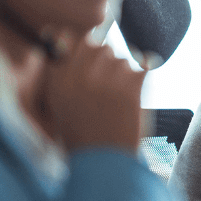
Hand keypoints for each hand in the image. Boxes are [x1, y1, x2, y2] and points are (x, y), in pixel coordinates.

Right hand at [41, 38, 146, 152]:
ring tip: (116, 102)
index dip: (81, 46)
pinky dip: (141, 81)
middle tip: (105, 88)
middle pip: (98, 45)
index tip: (87, 59)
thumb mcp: (57, 105)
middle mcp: (81, 71)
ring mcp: (108, 75)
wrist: (104, 164)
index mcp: (58, 77)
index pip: (69, 38)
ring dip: (122, 74)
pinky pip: (143, 67)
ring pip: (121, 58)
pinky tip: (132, 101)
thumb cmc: (80, 138)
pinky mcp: (132, 83)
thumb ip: (58, 73)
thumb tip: (60, 36)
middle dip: (103, 62)